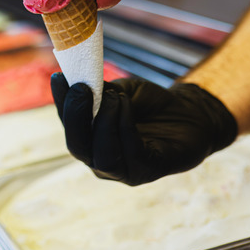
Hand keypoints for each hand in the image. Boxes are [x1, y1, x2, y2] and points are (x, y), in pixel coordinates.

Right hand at [50, 73, 237, 184]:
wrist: (190, 113)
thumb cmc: (150, 104)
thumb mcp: (119, 92)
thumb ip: (99, 94)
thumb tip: (79, 83)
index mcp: (89, 142)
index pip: (68, 126)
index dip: (61, 104)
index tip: (59, 77)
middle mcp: (99, 161)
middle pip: (77, 147)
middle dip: (76, 117)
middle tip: (82, 88)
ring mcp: (122, 171)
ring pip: (100, 156)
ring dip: (103, 122)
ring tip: (113, 97)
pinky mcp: (147, 172)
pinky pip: (129, 152)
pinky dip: (123, 126)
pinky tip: (126, 104)